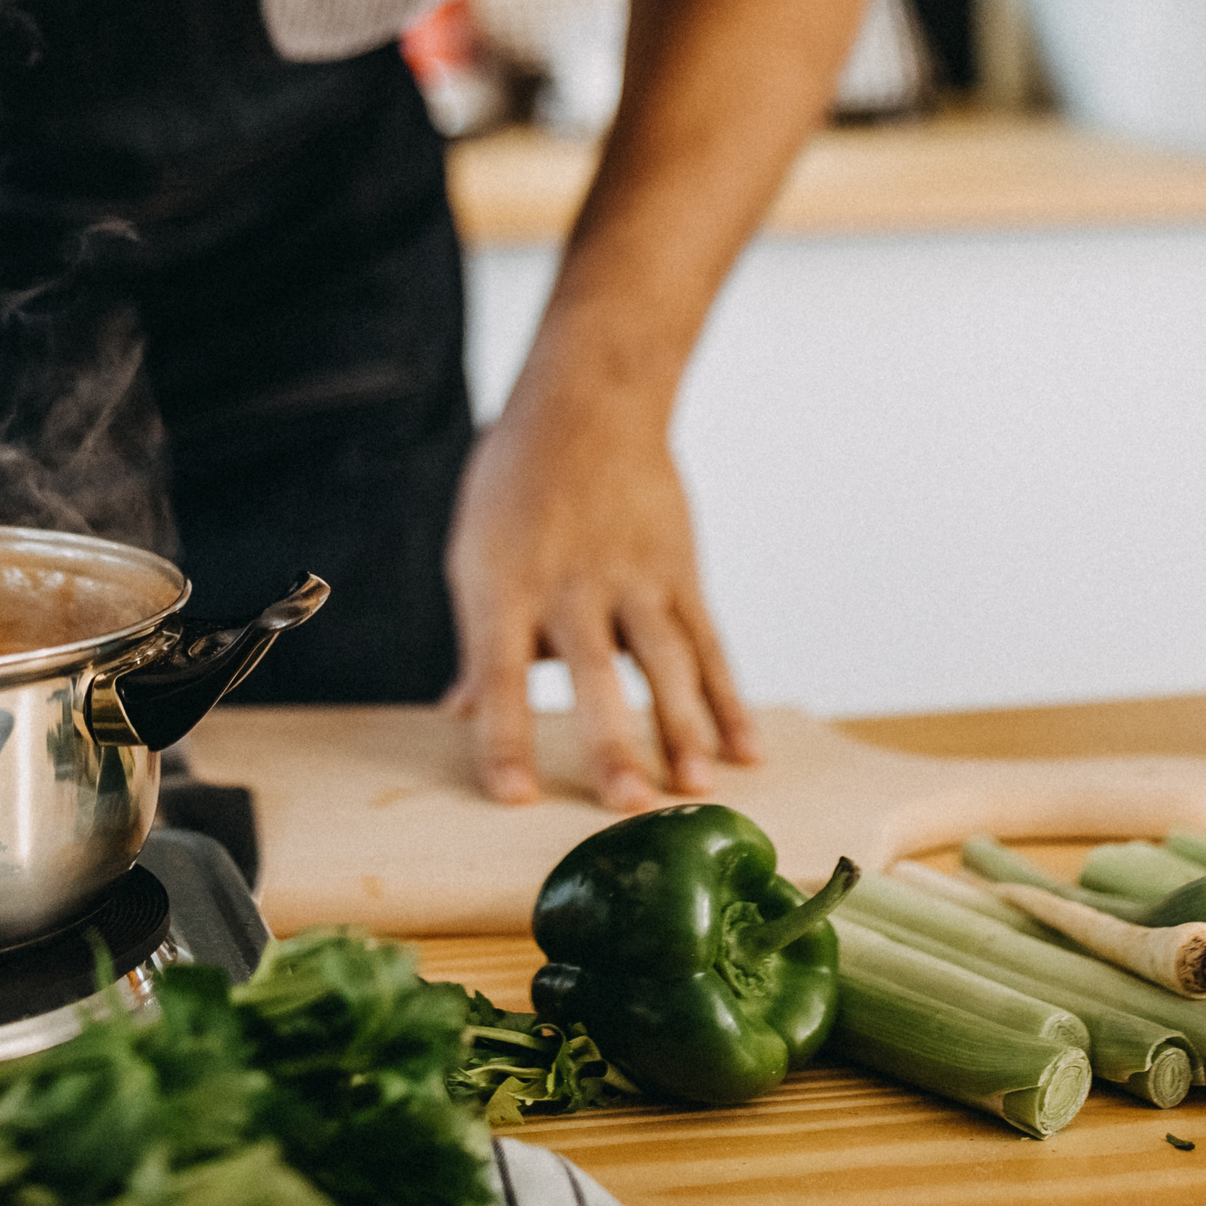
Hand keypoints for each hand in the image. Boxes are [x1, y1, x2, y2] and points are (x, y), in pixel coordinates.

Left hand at [441, 391, 758, 810]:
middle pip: (591, 673)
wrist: (590, 399)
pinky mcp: (679, 570)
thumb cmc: (518, 481)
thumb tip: (459, 711)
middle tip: (629, 805)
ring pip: (664, 660)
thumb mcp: (476, 551)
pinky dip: (729, 698)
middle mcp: (570, 585)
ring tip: (698, 787)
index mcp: (505, 586)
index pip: (501, 675)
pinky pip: (709, 642)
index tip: (516, 797)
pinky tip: (746, 748)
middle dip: (613, 741)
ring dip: (684, 726)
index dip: (505, 738)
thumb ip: (480, 640)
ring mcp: (632, 576)